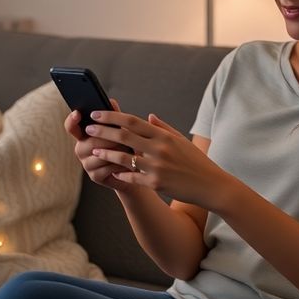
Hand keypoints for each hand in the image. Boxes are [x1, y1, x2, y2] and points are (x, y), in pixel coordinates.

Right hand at [64, 98, 133, 190]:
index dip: (72, 120)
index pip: (71, 127)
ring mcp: (86, 164)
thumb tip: (111, 101)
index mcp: (84, 136)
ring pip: (100, 154)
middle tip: (125, 139)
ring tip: (130, 151)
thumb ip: (114, 117)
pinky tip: (128, 164)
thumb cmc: (125, 148)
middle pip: (90, 141)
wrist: (133, 173)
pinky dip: (120, 165)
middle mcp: (80, 149)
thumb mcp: (120, 131)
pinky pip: (106, 167)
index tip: (77, 113)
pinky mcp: (94, 176)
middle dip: (110, 139)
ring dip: (117, 152)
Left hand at [85, 112, 237, 208]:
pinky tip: (111, 172)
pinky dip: (120, 174)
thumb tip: (148, 116)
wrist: (211, 185)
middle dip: (102, 130)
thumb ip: (163, 128)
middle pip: (123, 135)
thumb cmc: (195, 161)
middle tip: (88, 128)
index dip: (112, 116)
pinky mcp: (156, 183)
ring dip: (106, 152)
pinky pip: (131, 177)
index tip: (97, 113)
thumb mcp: (181, 140)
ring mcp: (157, 166)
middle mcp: (159, 148)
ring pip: (123, 157)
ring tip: (94, 150)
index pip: (132, 121)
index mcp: (163, 136)